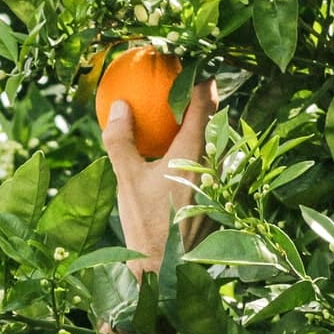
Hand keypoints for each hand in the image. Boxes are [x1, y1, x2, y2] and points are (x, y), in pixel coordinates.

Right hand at [101, 82, 213, 276]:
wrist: (164, 269)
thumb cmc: (146, 224)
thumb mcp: (126, 180)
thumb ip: (121, 140)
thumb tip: (117, 106)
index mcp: (194, 153)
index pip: (205, 103)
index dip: (200, 79)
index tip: (189, 64)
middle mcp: (213, 163)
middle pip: (214, 118)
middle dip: (202, 97)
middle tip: (183, 81)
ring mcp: (216, 181)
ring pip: (213, 140)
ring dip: (198, 123)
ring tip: (178, 112)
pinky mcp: (213, 197)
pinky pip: (206, 160)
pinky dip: (193, 147)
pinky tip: (172, 151)